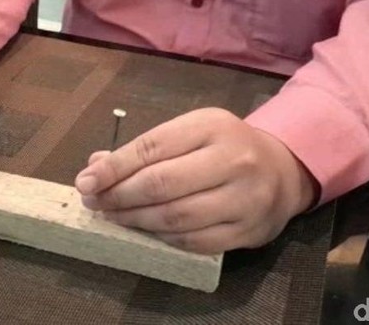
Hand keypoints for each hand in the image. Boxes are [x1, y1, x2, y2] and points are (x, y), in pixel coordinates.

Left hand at [75, 108, 317, 253]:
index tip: (85, 182)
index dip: (114, 168)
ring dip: (136, 221)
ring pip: (176, 218)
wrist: (283, 170)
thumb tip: (95, 167)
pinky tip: (147, 231)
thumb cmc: (224, 147)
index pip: (153, 147)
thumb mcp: (190, 133)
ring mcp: (245, 198)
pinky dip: (163, 239)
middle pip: (161, 184)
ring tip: (114, 217)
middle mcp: (233, 160)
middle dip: (119, 196)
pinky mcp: (249, 230)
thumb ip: (146, 148)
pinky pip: (195, 242)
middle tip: (95, 203)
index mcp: (212, 126)